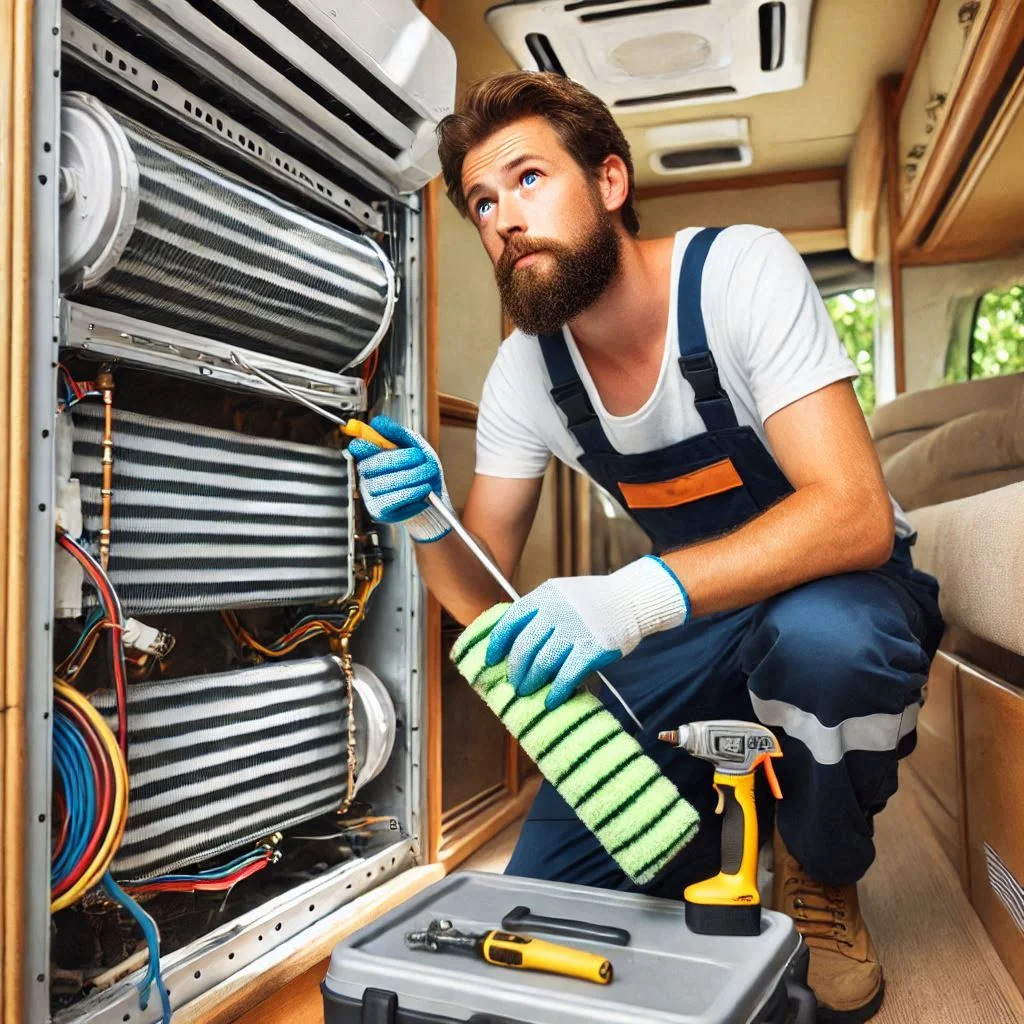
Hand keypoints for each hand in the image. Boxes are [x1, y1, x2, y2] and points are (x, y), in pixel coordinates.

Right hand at [348, 415, 452, 542]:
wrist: (433, 497)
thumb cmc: (419, 470)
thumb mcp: (412, 445)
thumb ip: (396, 433)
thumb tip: (378, 423)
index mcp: (371, 457)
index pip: (358, 448)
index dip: (364, 445)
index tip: (378, 442)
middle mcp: (367, 476)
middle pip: (372, 465)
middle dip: (400, 459)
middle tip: (419, 457)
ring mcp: (372, 495)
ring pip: (385, 484)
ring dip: (411, 477)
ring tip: (427, 473)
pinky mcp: (381, 512)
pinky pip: (393, 502)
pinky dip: (412, 494)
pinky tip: (423, 489)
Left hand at [485, 555, 689, 709]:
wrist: (632, 600)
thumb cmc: (595, 601)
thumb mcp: (562, 594)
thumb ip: (540, 612)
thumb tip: (513, 642)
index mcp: (545, 596)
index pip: (511, 620)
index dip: (498, 643)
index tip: (491, 659)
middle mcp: (557, 611)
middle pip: (524, 646)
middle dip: (515, 669)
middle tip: (514, 682)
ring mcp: (575, 630)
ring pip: (542, 663)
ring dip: (532, 681)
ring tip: (528, 691)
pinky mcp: (592, 648)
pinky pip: (567, 675)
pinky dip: (556, 691)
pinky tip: (551, 700)